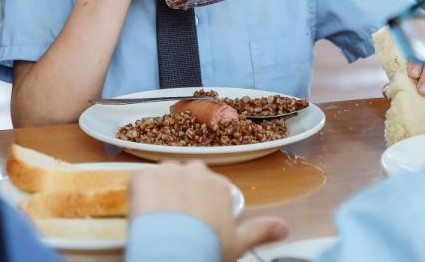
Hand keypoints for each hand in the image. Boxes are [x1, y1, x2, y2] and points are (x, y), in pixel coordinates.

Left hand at [128, 161, 287, 260]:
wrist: (175, 253)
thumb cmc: (208, 248)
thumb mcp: (238, 243)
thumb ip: (261, 230)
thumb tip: (284, 228)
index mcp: (217, 186)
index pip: (209, 188)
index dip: (202, 206)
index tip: (197, 223)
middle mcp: (194, 172)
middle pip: (186, 177)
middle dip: (182, 194)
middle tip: (178, 221)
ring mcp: (166, 172)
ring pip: (162, 178)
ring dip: (160, 193)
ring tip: (159, 219)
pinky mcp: (142, 177)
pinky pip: (139, 182)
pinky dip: (140, 195)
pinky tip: (144, 214)